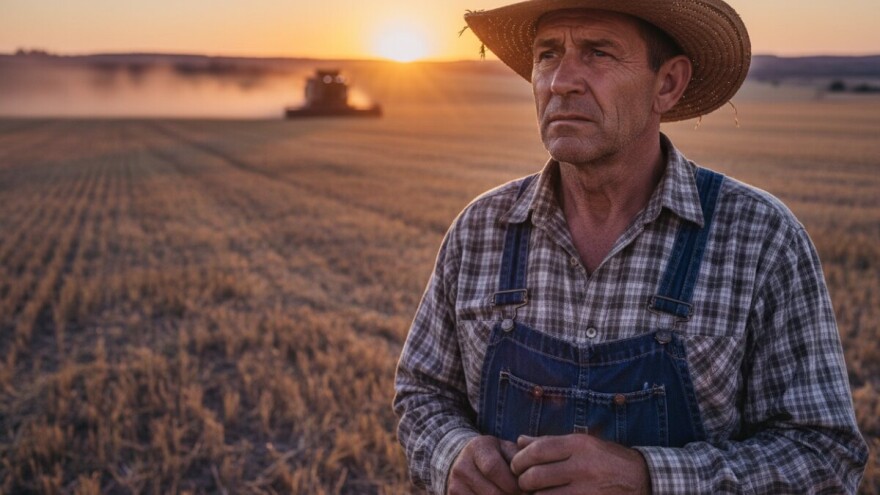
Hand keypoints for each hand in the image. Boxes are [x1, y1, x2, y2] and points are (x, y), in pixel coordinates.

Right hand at [447, 435, 522, 494]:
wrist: (464, 461)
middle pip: (491, 492)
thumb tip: (533, 475)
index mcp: (477, 448)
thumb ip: (520, 458)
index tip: (526, 490)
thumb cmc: (495, 456)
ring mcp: (455, 485)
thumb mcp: (506, 449)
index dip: (512, 483)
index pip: (493, 468)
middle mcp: (462, 466)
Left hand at [510, 434, 650, 493]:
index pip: (537, 450)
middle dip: (523, 481)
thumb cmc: (606, 459)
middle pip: (536, 476)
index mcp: (579, 445)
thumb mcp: (582, 444)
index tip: (516, 466)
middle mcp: (582, 466)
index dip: (520, 459)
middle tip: (524, 483)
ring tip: (537, 492)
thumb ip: (550, 442)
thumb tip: (519, 441)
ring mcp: (587, 490)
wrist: (641, 479)